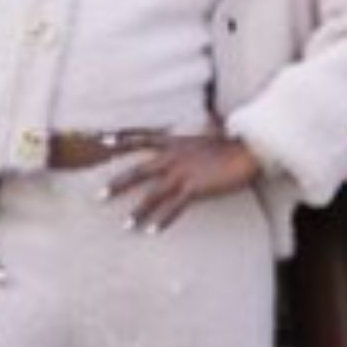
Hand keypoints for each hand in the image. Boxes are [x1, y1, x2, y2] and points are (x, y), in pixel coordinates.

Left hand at [105, 135, 259, 231]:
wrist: (247, 150)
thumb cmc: (233, 141)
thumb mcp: (215, 130)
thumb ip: (209, 123)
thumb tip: (212, 114)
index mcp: (176, 141)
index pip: (142, 138)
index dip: (121, 139)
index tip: (101, 141)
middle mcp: (173, 156)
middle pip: (139, 170)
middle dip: (118, 183)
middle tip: (99, 196)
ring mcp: (182, 172)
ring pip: (153, 194)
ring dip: (138, 211)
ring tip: (125, 226)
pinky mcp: (194, 187)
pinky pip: (173, 207)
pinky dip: (161, 221)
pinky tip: (151, 232)